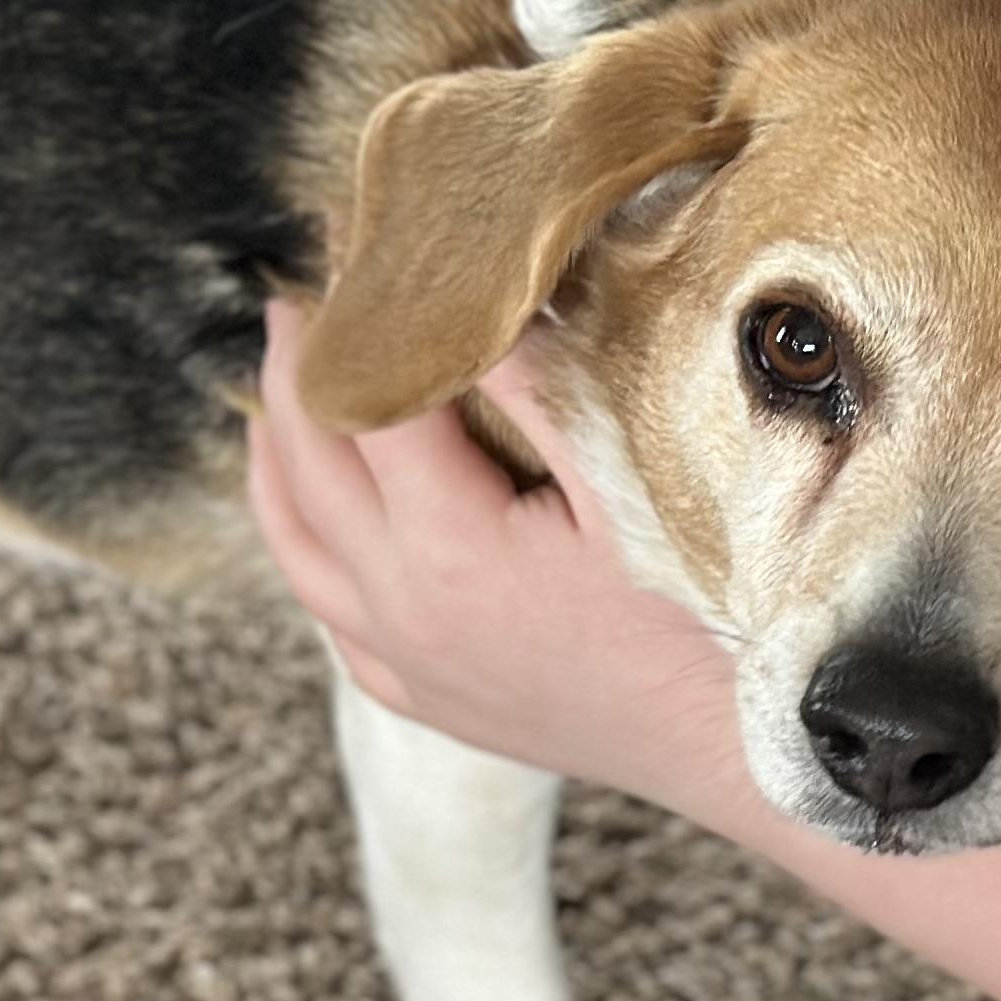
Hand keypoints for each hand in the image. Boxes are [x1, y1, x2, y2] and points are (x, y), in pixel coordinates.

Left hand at [245, 297, 751, 812]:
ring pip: (296, 549)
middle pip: (309, 466)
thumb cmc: (699, 617)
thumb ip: (544, 392)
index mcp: (449, 544)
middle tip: (294, 303)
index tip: (346, 254)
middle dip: (294, 375)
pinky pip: (331, 622)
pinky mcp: (423, 700)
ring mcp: (403, 662)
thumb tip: (484, 308)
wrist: (728, 746)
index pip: (367, 401)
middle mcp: (401, 607)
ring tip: (272, 402)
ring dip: (275, 466)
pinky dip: (310, 556)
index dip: (353, 319)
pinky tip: (320, 525)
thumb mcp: (630, 486)